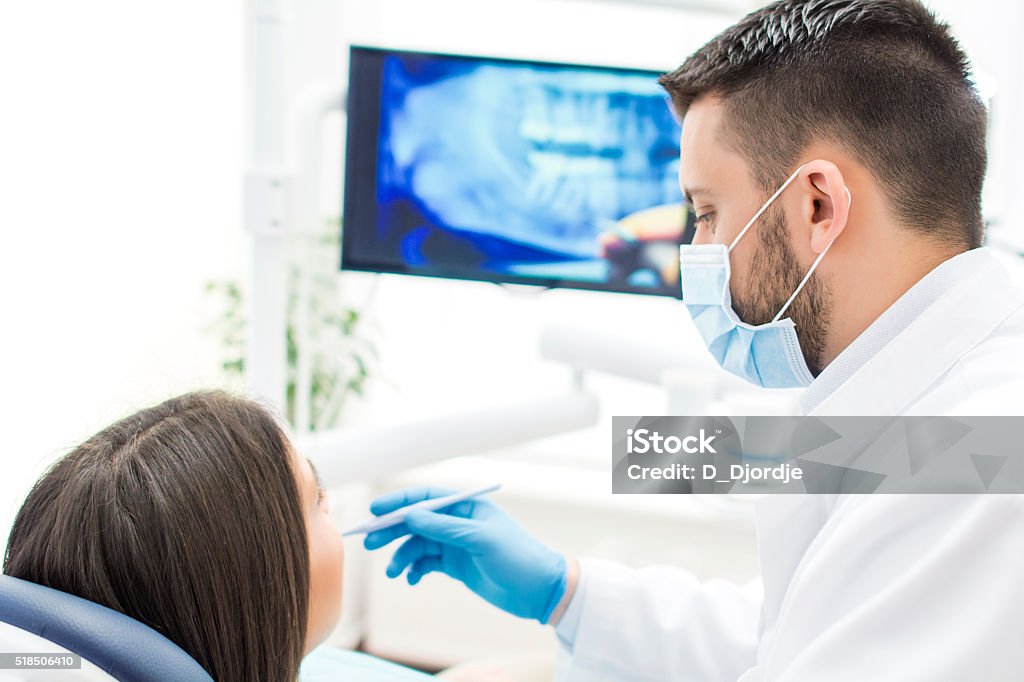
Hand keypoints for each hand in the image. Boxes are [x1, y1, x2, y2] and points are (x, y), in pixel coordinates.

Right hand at [363, 487, 567, 623]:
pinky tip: (411, 579)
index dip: (399, 502)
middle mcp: (458, 522)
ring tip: (394, 572)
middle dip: (393, 530)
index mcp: (467, 506)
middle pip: (417, 521)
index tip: (375, 510)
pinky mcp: (455, 566)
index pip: (426, 498)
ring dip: (402, 556)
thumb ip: (445, 528)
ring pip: (418, 545)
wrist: (539, 591)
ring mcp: (456, 544)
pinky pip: (425, 563)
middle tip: (369, 543)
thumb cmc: (518, 557)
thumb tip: (411, 514)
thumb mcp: (481, 539)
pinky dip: (414, 570)